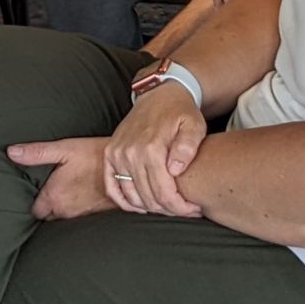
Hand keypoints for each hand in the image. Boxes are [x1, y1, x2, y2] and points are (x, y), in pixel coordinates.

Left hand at [6, 137, 118, 219]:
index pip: (35, 211)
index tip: (34, 192)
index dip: (34, 202)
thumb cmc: (94, 156)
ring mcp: (82, 216)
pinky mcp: (97, 216)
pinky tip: (81, 197)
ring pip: (65, 218)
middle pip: (49, 216)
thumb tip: (11, 152)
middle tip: (49, 191)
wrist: (129, 168)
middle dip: (48, 207)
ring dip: (63, 208)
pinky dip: (78, 210)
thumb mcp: (64, 149)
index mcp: (54, 197)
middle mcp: (66, 211)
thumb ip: (36, 153)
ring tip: (64, 193)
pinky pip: (80, 218)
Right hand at [103, 86, 206, 216]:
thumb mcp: (193, 126)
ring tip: (168, 206)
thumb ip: (187, 147)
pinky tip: (139, 206)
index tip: (194, 210)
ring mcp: (117, 154)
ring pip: (131, 195)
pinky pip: (111, 186)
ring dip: (150, 207)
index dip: (181, 207)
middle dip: (169, 209)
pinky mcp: (110, 154)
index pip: (164, 192)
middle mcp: (130, 152)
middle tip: (186, 209)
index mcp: (152, 148)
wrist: (159, 94)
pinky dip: (123, 201)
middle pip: (149, 198)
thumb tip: (175, 169)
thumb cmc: (180, 111)